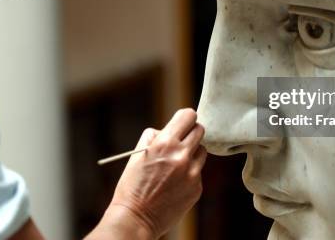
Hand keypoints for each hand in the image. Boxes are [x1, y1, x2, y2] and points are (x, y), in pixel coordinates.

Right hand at [87, 108, 206, 239]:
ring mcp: (192, 173)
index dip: (185, 117)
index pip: (188, 116)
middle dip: (190, 132)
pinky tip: (174, 183)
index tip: (182, 123)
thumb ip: (153, 136)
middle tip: (180, 141)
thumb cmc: (132, 186)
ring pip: (202, 151)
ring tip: (175, 164)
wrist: (136, 218)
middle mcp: (181, 156)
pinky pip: (198, 172)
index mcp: (165, 144)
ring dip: (192, 153)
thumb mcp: (137, 154)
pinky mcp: (197, 188)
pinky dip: (189, 173)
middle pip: (200, 130)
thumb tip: (166, 129)